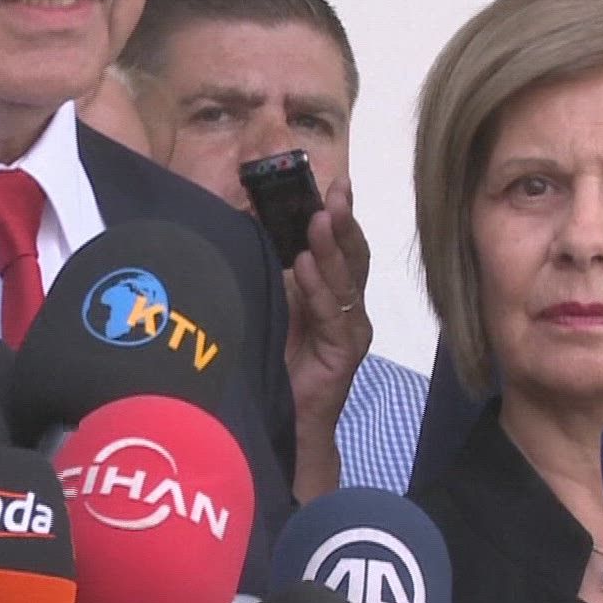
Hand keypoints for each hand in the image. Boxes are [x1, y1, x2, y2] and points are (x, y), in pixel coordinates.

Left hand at [284, 177, 373, 499]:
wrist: (280, 422)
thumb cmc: (273, 360)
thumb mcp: (270, 304)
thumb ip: (270, 269)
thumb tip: (249, 219)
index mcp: (331, 292)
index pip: (340, 245)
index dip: (340, 213)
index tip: (335, 180)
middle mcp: (347, 308)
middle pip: (352, 256)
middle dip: (344, 221)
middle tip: (336, 191)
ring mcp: (348, 330)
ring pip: (345, 281)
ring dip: (333, 247)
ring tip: (321, 217)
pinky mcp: (342, 355)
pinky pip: (331, 315)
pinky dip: (318, 288)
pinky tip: (307, 265)